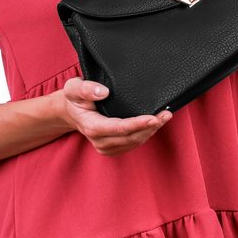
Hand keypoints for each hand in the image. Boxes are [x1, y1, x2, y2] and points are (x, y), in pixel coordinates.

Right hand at [58, 77, 172, 155]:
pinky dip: (145, 134)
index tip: (154, 117)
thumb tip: (104, 92)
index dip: (138, 124)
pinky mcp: (113, 149)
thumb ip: (86, 88)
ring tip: (164, 117)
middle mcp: (100, 141)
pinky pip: (133, 144)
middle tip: (166, 114)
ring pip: (134, 142)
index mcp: (92, 127)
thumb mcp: (73, 88)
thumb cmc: (74, 98)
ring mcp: (106, 147)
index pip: (120, 128)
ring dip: (151, 131)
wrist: (71, 111)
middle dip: (151, 127)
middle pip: (131, 137)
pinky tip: (154, 124)